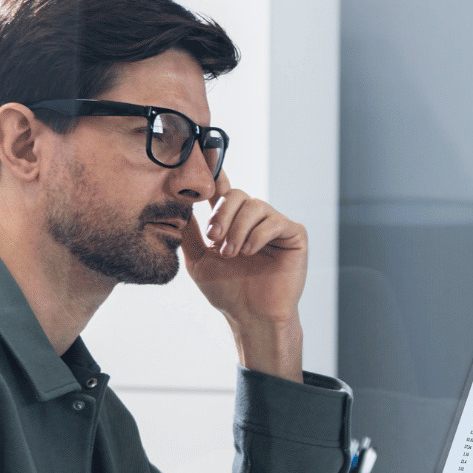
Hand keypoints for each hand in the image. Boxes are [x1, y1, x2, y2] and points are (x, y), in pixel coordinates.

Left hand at [181, 171, 307, 379]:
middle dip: (223, 215)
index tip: (204, 155)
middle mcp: (256, 219)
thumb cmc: (228, 292)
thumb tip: (177, 204)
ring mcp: (276, 226)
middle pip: (239, 195)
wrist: (252, 317)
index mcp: (234, 222)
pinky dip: (258, 235)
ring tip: (233, 254)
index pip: (224, 190)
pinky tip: (250, 252)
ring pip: (255, 206)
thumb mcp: (198, 260)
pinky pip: (275, 221)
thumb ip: (189, 232)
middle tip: (215, 239)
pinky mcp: (295, 235)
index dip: (215, 172)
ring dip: (238, 229)